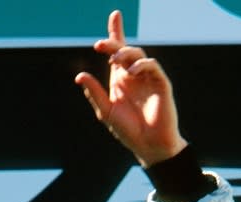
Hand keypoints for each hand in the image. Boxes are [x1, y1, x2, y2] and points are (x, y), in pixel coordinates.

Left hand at [74, 10, 186, 167]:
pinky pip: (153, 67)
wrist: (148, 146)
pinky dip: (142, 65)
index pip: (117, 52)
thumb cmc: (128, 131)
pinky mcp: (161, 84)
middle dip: (114, 43)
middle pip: (126, 50)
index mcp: (120, 79)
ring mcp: (148, 79)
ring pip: (139, 55)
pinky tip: (132, 72)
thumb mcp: (106, 111)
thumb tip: (79, 75)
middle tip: (100, 46)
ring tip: (114, 62)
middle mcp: (134, 76)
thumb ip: (94, 93)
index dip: (116, 32)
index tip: (115, 15)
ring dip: (125, 54)